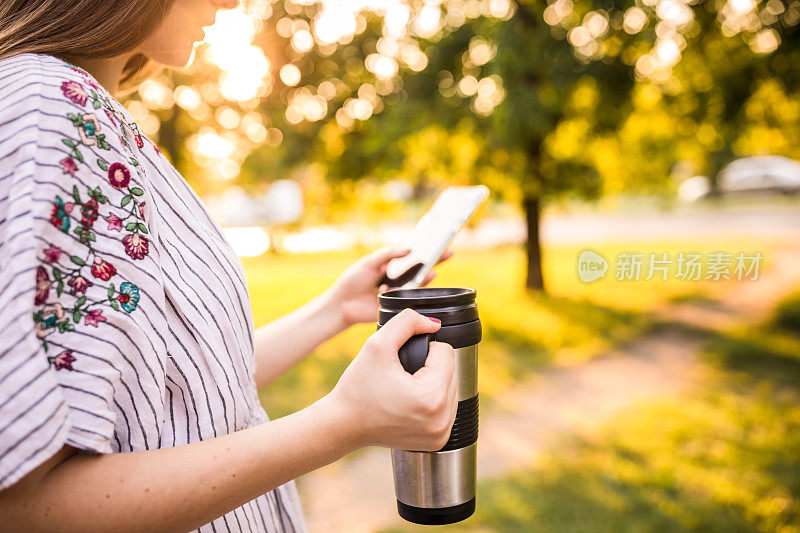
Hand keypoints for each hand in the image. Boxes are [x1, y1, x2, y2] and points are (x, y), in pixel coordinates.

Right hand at [325, 309, 456, 450]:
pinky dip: (433, 401)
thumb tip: (433, 323)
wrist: (344, 424)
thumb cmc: (358, 387)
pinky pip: (447, 408)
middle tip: (402, 375)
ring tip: (406, 388)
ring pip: (451, 388)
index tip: (403, 361)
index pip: (446, 352)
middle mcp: (442, 420)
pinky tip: (412, 402)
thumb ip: (407, 322)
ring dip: (433, 383)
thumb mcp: (378, 344)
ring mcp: (441, 434)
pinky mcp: (438, 441)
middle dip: (430, 367)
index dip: (424, 348)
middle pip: (451, 371)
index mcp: (431, 397)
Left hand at [327, 246, 453, 326]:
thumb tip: (408, 249)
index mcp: (392, 266)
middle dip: (435, 261)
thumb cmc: (353, 281)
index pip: (413, 256)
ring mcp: (399, 293)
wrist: (342, 304)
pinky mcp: (396, 306)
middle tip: (447, 254)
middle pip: (421, 269)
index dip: (428, 250)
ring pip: (418, 285)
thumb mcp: (370, 262)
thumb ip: (388, 254)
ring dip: (424, 278)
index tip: (441, 243)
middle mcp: (399, 279)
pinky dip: (397, 292)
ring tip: (430, 272)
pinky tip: (382, 289)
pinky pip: (407, 299)